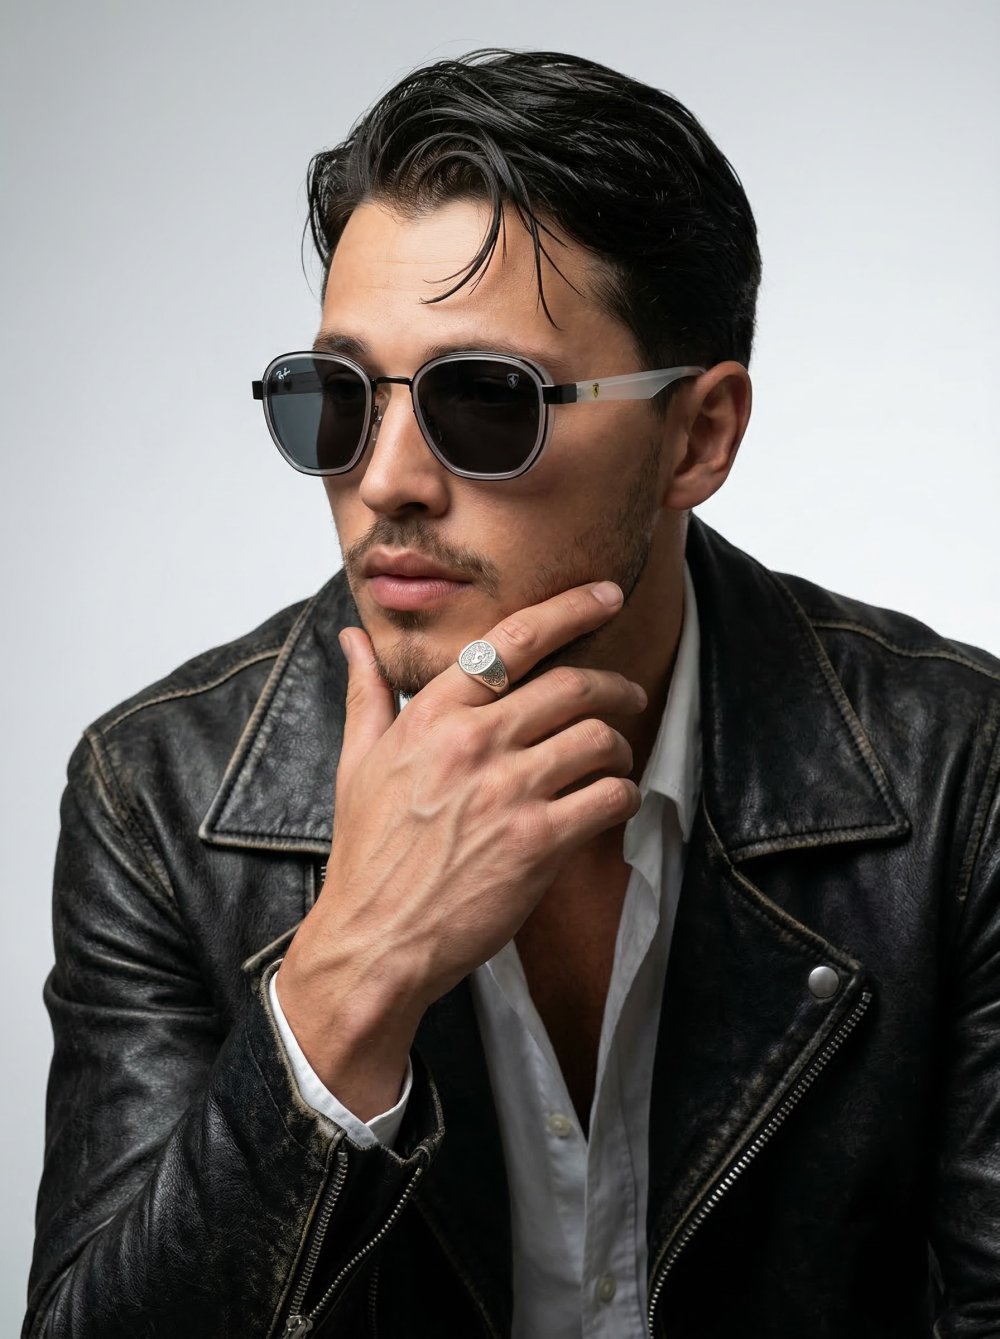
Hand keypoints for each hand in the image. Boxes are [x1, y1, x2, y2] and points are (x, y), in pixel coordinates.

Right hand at [275, 580, 645, 1113]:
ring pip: (599, 737)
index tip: (605, 595)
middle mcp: (473, 743)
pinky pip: (609, 796)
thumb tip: (353, 637)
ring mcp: (508, 792)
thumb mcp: (356, 762)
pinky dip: (622, 794)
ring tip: (616, 757)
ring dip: (620, 744)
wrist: (373, 940)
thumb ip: (366, 692)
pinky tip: (612, 802)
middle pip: (572, 685)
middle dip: (614, 684)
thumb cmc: (366, 854)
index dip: (569, 609)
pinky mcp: (538, 842)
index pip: (511, 640)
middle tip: (630, 691)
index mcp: (430, 715)